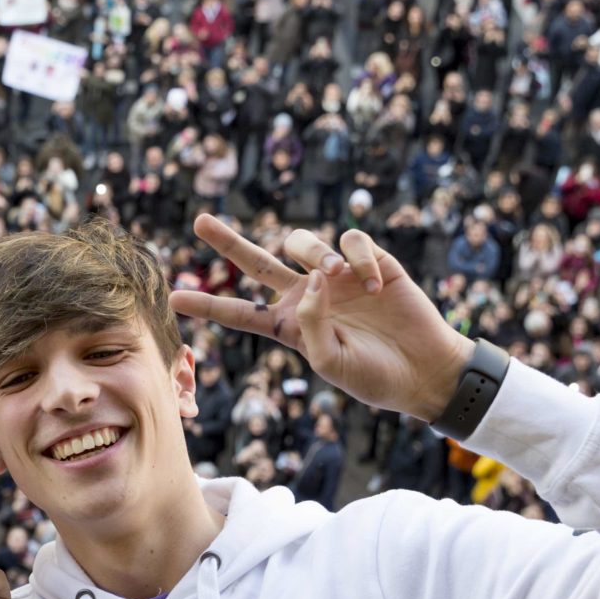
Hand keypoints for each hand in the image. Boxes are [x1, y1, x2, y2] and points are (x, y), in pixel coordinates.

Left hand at [171, 215, 474, 423]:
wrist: (424, 369)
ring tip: (338, 276)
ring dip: (315, 254)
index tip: (175, 298)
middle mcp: (306, 296)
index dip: (210, 306)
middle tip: (198, 222)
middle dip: (228, 242)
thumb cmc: (376, 376)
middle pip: (256, 262)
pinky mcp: (368, 260)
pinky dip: (358, 257)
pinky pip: (350, 239)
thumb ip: (311, 326)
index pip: (240, 314)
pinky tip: (375, 284)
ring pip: (302, 243)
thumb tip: (308, 282)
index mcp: (289, 326)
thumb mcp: (333, 363)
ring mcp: (335, 276)